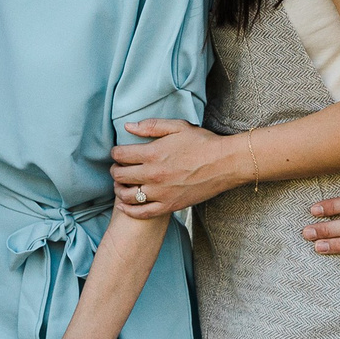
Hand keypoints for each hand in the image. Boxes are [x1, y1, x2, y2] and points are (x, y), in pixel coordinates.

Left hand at [112, 121, 241, 215]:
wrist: (224, 164)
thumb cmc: (202, 143)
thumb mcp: (177, 127)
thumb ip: (151, 126)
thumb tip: (127, 126)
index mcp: (152, 153)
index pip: (120, 155)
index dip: (115, 153)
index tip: (118, 153)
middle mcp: (153, 174)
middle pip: (120, 175)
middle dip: (115, 170)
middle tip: (118, 168)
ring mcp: (160, 193)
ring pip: (127, 196)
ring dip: (119, 190)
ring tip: (121, 185)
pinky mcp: (169, 206)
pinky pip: (142, 213)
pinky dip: (129, 210)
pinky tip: (125, 205)